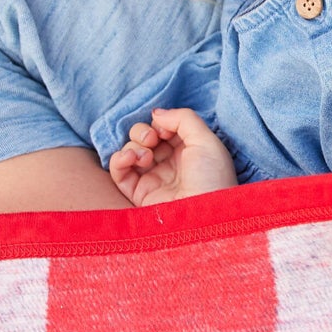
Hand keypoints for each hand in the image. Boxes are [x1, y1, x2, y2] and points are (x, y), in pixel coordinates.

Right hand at [107, 108, 237, 206]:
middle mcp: (170, 164)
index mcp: (189, 151)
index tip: (166, 129)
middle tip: (153, 139)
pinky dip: (118, 159)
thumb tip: (156, 113)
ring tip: (146, 155)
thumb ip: (182, 118)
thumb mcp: (207, 140)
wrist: (206, 218)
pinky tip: (130, 158)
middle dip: (143, 132)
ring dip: (133, 145)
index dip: (161, 123)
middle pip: (144, 137)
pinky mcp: (139, 194)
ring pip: (130, 151)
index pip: (165, 128)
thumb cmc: (213, 179)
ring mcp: (153, 179)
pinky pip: (119, 172)